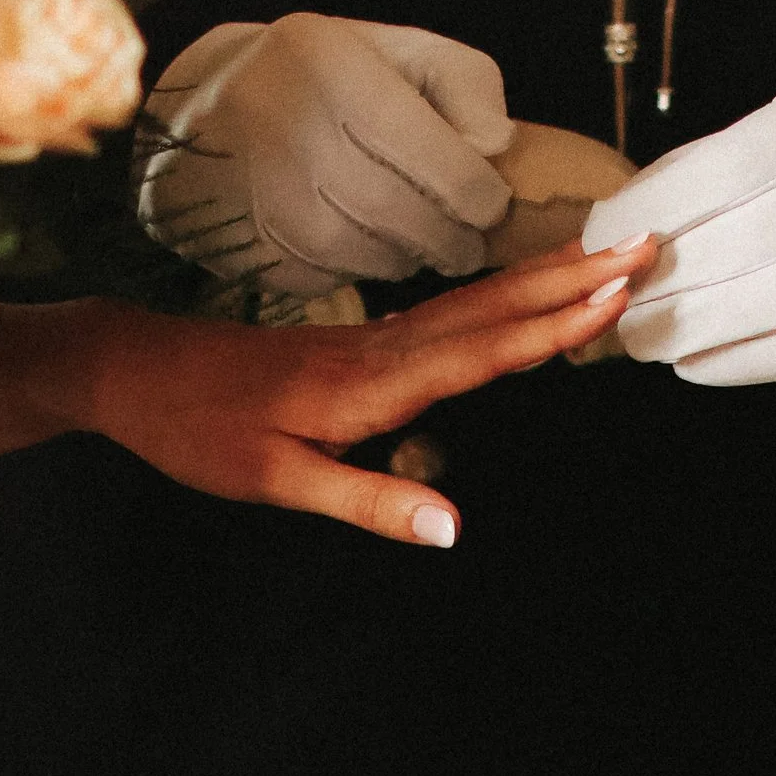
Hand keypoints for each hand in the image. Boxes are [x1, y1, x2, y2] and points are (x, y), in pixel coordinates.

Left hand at [32, 236, 655, 544]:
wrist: (130, 368)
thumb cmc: (195, 430)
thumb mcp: (274, 481)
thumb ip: (368, 501)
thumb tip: (454, 528)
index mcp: (369, 384)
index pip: (480, 352)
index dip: (551, 325)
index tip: (615, 293)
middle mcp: (380, 350)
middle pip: (492, 310)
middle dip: (571, 279)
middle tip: (646, 247)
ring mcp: (370, 340)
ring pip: (474, 304)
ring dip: (545, 279)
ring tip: (608, 256)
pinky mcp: (357, 343)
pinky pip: (448, 314)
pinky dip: (500, 297)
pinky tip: (523, 296)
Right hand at [140, 13, 516, 297]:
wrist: (201, 111)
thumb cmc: (322, 77)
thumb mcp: (398, 50)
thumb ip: (465, 82)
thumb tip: (496, 146)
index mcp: (332, 70)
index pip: (430, 153)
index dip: (477, 193)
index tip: (492, 205)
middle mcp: (289, 132)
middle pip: (401, 216)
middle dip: (451, 239)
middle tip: (469, 243)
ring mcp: (261, 197)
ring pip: (368, 257)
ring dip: (408, 258)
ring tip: (417, 238)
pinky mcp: (247, 246)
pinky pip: (329, 279)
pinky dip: (358, 270)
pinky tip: (361, 244)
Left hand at [580, 78, 775, 383]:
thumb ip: (711, 172)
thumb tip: (616, 232)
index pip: (717, 172)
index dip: (645, 214)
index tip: (597, 238)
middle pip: (737, 245)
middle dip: (655, 282)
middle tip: (606, 299)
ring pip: (769, 305)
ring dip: (688, 329)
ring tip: (639, 336)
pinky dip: (738, 361)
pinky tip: (694, 360)